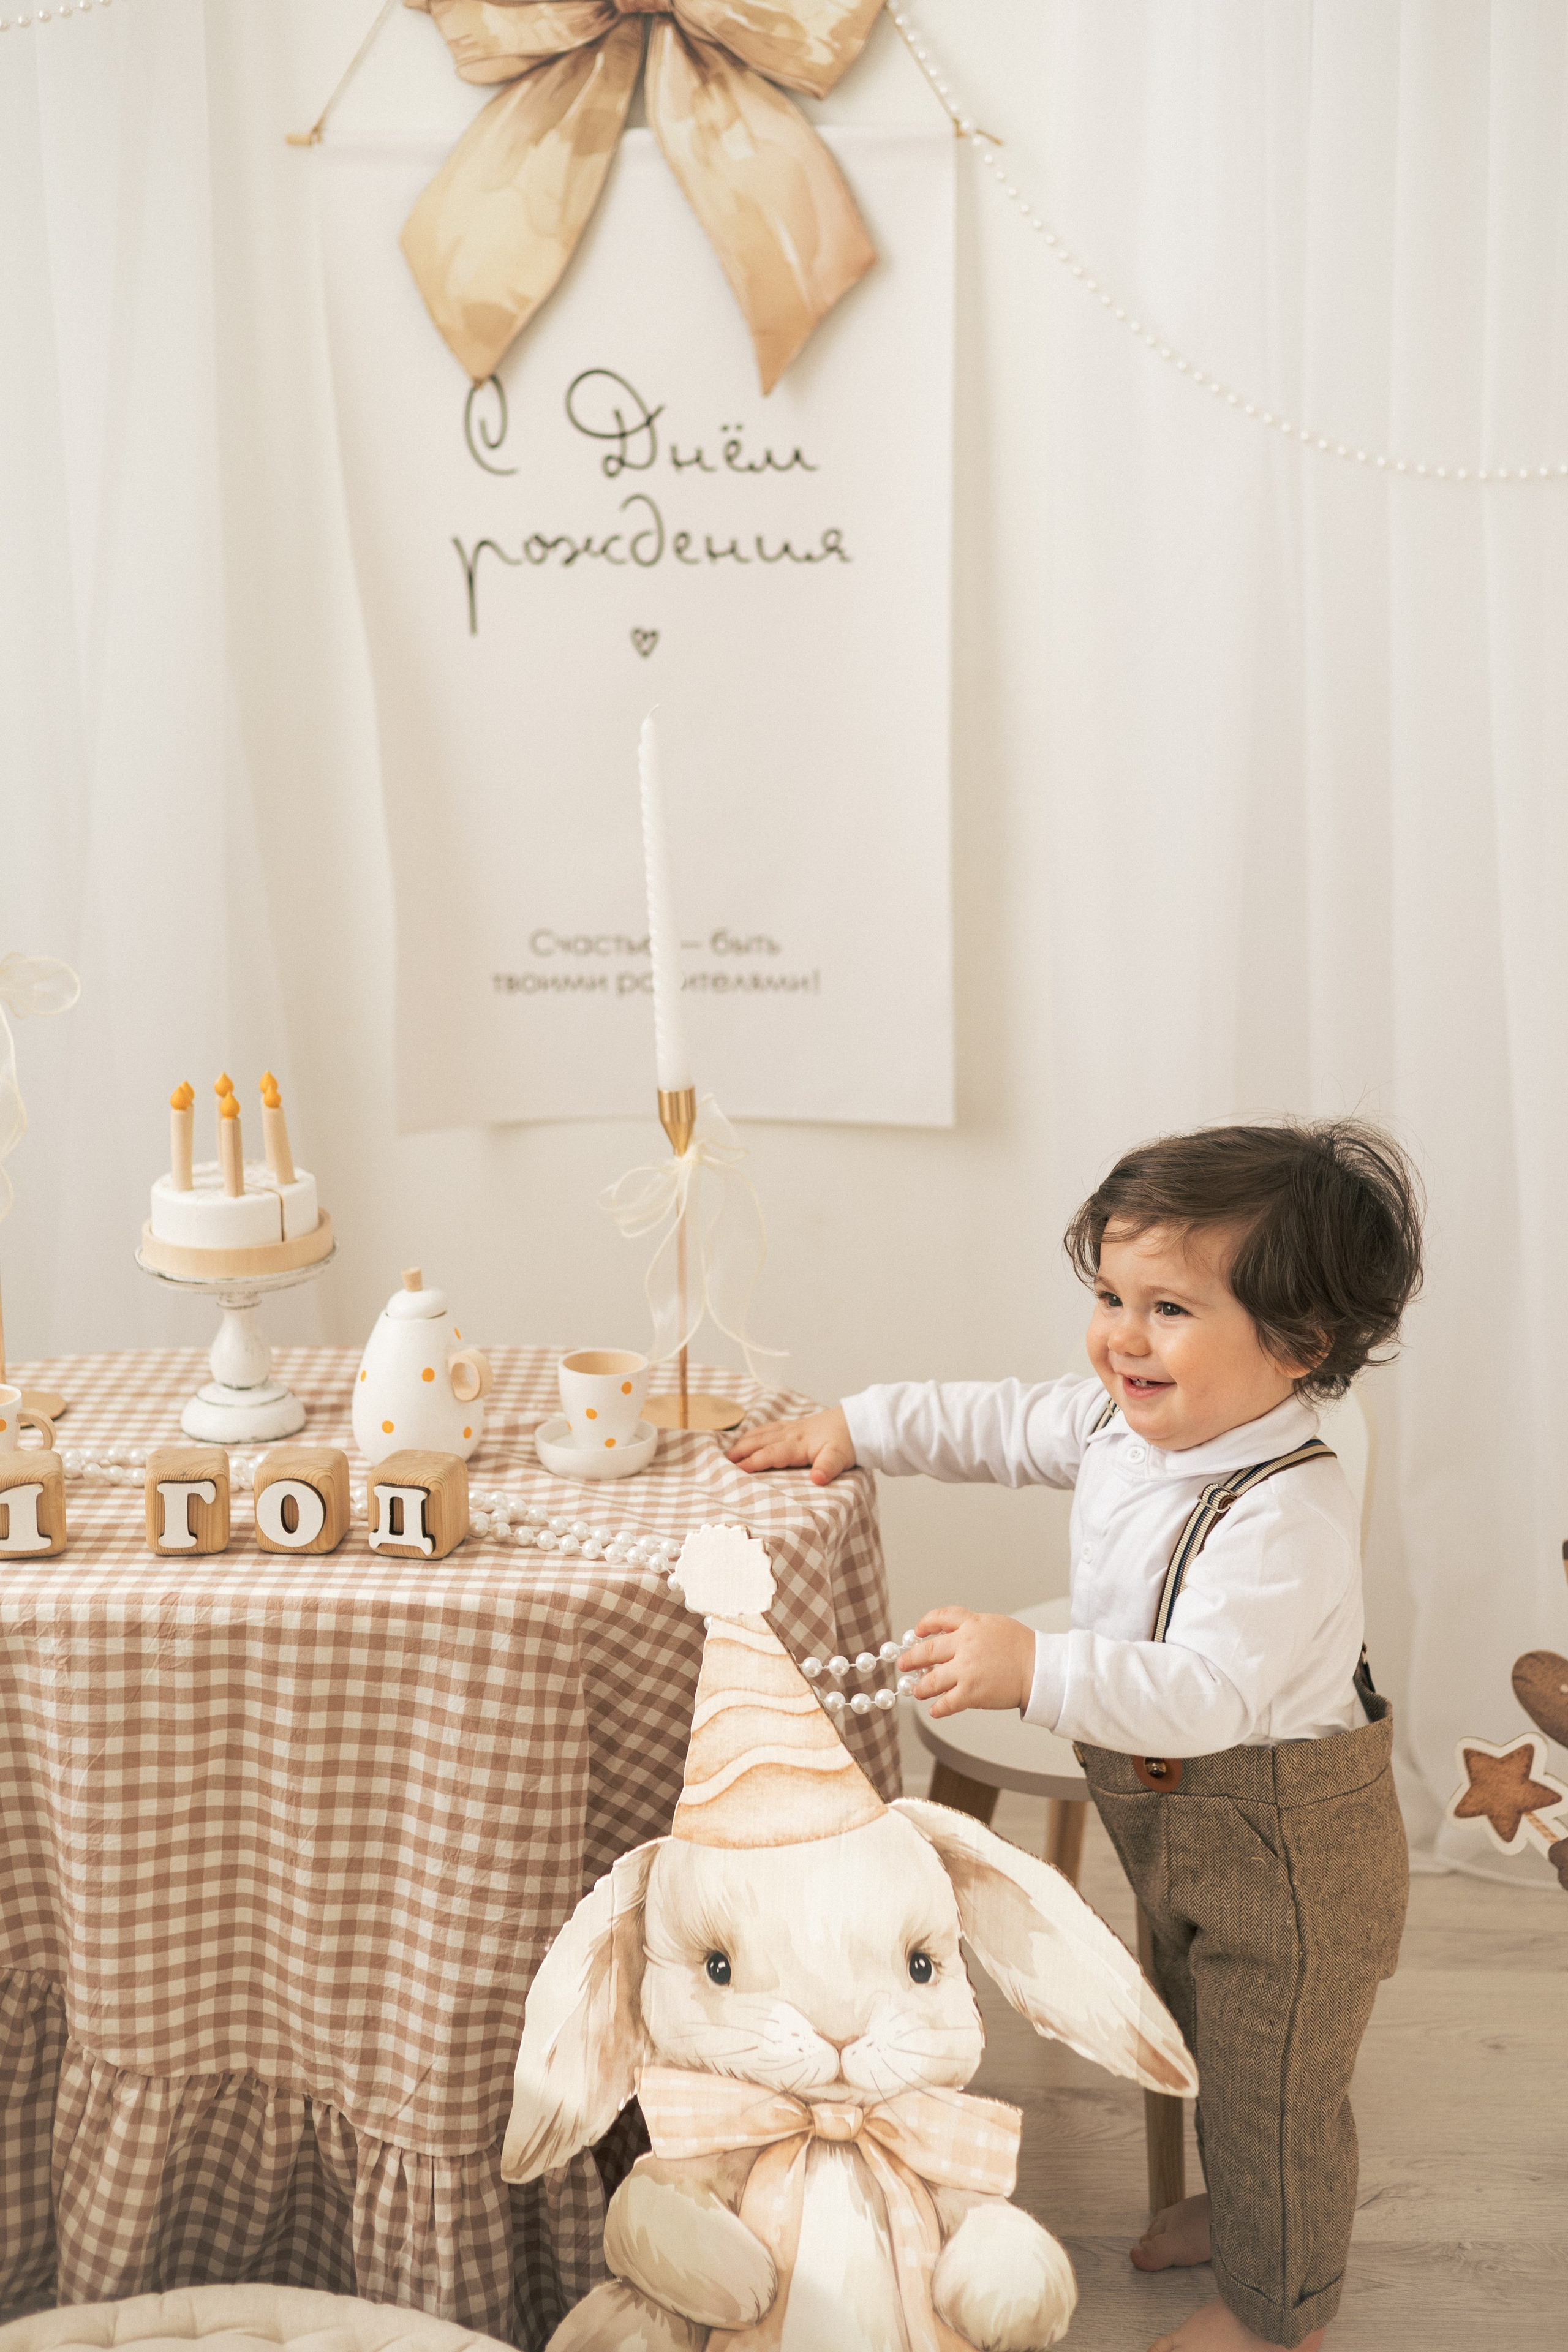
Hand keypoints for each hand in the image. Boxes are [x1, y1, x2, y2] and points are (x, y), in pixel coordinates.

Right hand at [728, 1405, 856, 1484]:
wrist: (857, 1422)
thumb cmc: (847, 1442)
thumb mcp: (840, 1457)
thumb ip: (827, 1468)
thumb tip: (817, 1479)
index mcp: (797, 1444)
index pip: (769, 1455)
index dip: (751, 1462)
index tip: (734, 1470)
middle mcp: (790, 1434)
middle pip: (759, 1442)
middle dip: (739, 1452)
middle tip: (720, 1462)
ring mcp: (791, 1428)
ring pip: (761, 1434)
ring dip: (743, 1442)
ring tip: (728, 1452)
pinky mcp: (794, 1426)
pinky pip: (768, 1428)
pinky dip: (755, 1433)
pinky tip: (750, 1437)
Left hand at [901, 1608, 1035, 1718]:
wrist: (1040, 1669)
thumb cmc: (1023, 1648)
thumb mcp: (995, 1626)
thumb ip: (973, 1628)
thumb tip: (953, 1636)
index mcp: (971, 1625)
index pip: (940, 1618)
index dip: (925, 1624)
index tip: (917, 1632)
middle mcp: (964, 1645)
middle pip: (928, 1651)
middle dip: (911, 1659)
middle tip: (903, 1665)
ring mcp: (966, 1670)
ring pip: (932, 1680)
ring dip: (921, 1687)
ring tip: (917, 1691)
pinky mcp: (971, 1692)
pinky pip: (947, 1703)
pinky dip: (938, 1708)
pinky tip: (935, 1710)